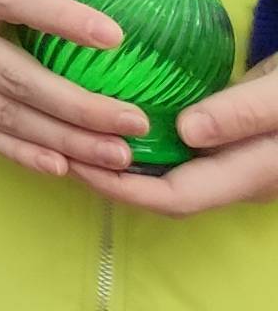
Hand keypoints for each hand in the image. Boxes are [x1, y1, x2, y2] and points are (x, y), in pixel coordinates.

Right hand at [0, 0, 146, 180]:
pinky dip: (21, 154)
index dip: (61, 18)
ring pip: (4, 114)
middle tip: (135, 123)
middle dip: (79, 105)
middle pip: (15, 75)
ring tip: (116, 155)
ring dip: (63, 139)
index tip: (115, 37)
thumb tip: (99, 15)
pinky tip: (61, 167)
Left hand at [85, 60, 277, 215]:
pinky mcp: (228, 137)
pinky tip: (114, 115)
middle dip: (112, 177)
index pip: (176, 197)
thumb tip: (186, 132)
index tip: (75, 163)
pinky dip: (143, 137)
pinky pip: (178, 147)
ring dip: (123, 158)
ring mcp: (232, 157)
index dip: (122, 189)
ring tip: (74, 131)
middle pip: (165, 190)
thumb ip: (242, 113)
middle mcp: (236, 176)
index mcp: (249, 175)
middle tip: (61, 147)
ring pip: (170, 170)